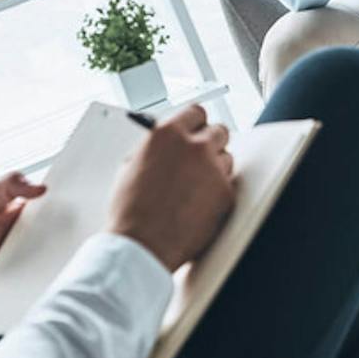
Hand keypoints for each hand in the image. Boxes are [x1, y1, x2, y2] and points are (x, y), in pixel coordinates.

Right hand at [107, 105, 234, 270]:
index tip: (196, 128)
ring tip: (195, 187)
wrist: (142, 245)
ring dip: (215, 167)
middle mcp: (194, 146)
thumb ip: (155, 149)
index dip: (195, 123)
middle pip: (218, 131)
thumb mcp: (131, 166)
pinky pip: (228, 184)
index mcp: (167, 134)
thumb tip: (167, 144)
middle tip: (201, 155)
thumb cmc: (130, 212)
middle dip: (210, 142)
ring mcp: (213, 169)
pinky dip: (217, 192)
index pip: (195, 112)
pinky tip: (198, 203)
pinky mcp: (226, 193)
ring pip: (226, 157)